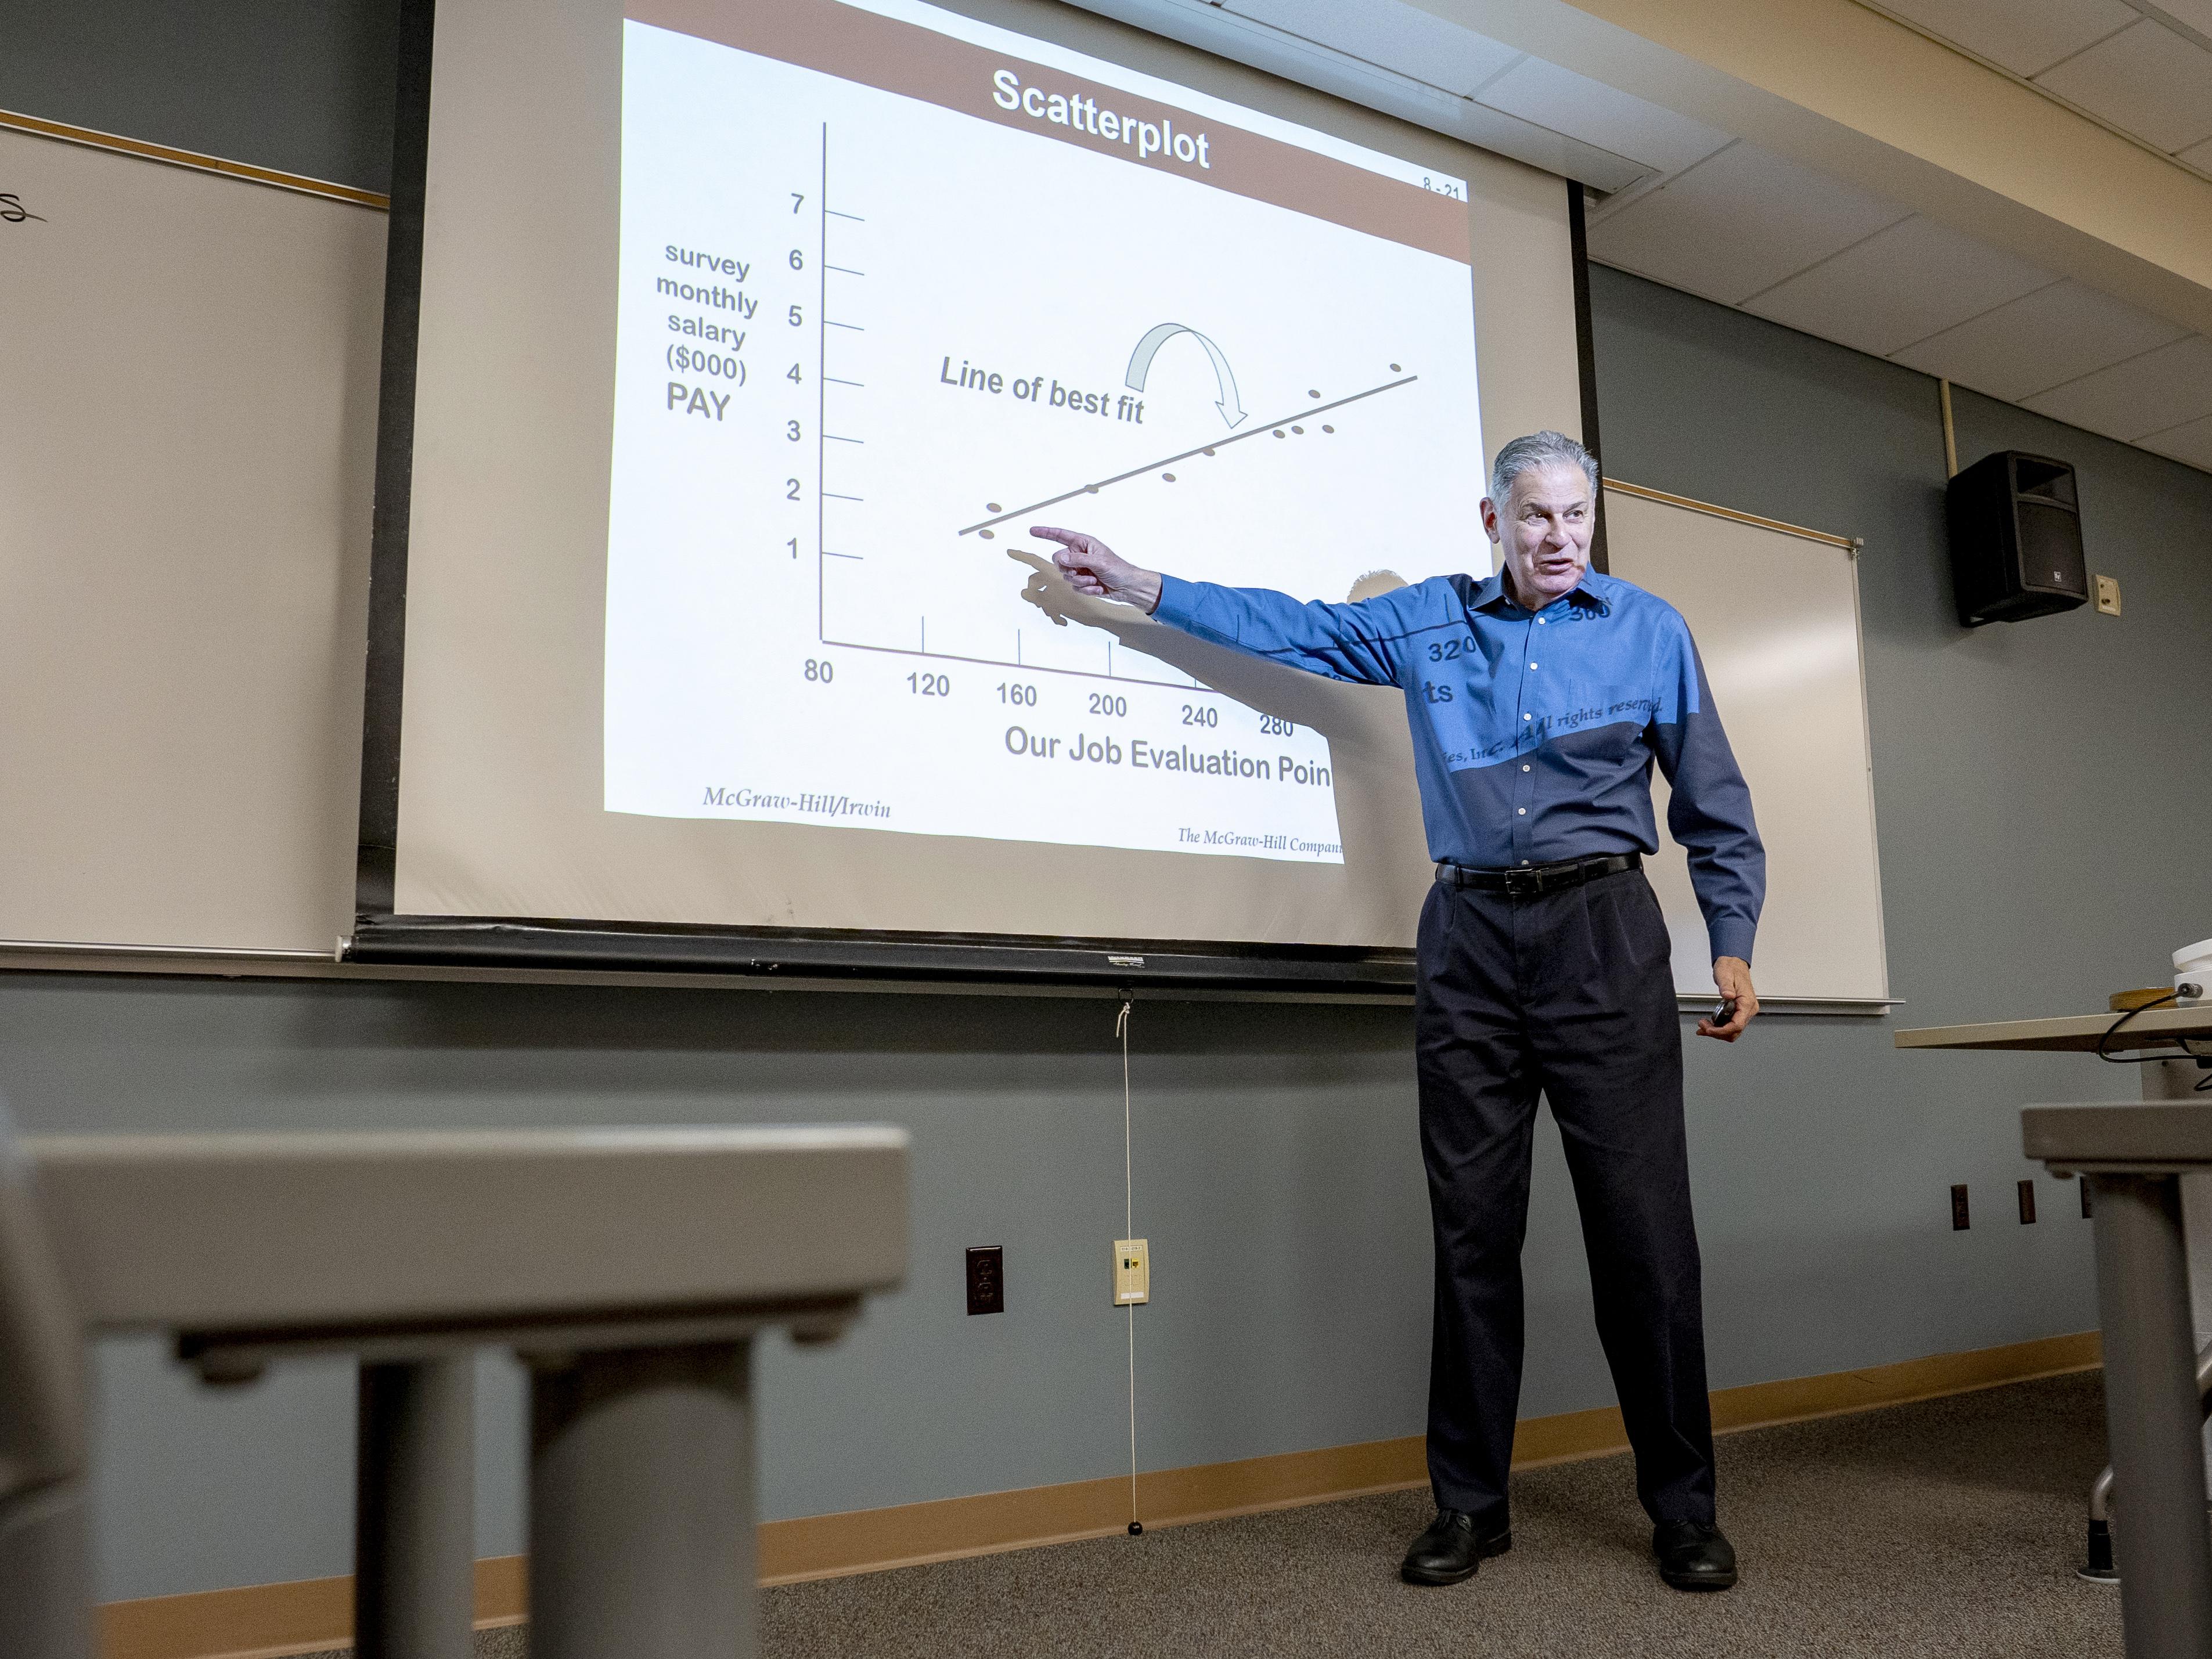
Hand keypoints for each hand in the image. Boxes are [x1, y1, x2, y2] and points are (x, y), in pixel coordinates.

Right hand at [1030, 526, 1162, 612]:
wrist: (1128, 587)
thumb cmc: (1118, 569)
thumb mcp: (1098, 562)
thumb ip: (1077, 559)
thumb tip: (1060, 557)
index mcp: (1083, 543)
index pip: (1060, 535)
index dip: (1045, 533)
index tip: (1032, 531)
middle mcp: (1079, 554)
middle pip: (1058, 560)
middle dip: (1068, 569)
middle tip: (1080, 572)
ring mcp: (1080, 568)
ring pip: (1066, 576)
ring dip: (1081, 582)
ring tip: (1095, 582)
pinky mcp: (1083, 582)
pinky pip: (1074, 587)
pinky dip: (1086, 590)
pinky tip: (1098, 588)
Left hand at [1697, 956, 1757, 1041]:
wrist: (1733, 964)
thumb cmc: (1731, 968)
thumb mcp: (1725, 975)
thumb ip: (1726, 987)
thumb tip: (1728, 995)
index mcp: (1747, 1002)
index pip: (1737, 1024)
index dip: (1722, 1030)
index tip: (1709, 1029)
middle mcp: (1749, 1009)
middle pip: (1735, 1031)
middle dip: (1718, 1033)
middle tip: (1703, 1027)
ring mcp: (1745, 1011)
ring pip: (1733, 1031)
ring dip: (1718, 1032)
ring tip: (1703, 1026)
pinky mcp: (1739, 1011)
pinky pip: (1731, 1025)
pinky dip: (1719, 1028)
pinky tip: (1709, 1026)